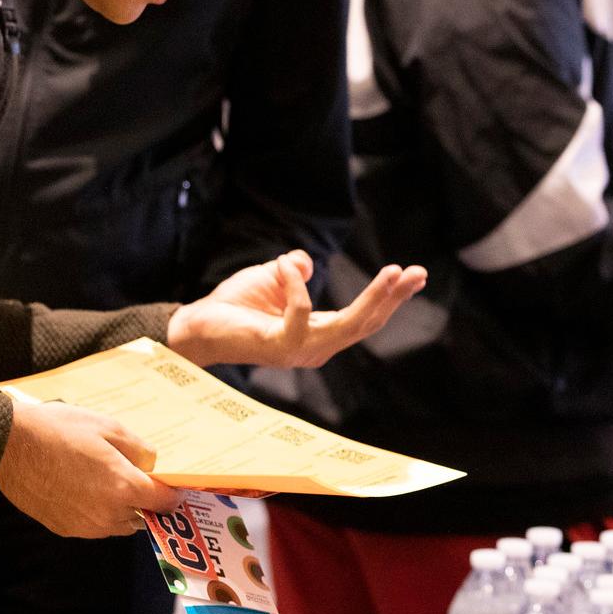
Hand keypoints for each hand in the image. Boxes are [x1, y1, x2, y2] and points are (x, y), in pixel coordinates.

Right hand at [0, 398, 181, 537]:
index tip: (175, 487)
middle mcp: (108, 514)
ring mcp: (84, 525)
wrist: (10, 447)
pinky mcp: (64, 528)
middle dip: (145, 501)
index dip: (173, 493)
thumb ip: (139, 449)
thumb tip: (151, 465)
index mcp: (124, 488)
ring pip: (117, 525)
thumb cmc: (60, 431)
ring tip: (109, 482)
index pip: (164, 502)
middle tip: (139, 480)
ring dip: (122, 509)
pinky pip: (93, 526)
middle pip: (142, 516)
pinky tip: (84, 489)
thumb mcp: (109, 427)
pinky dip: (97, 513)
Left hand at [166, 250, 426, 368]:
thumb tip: (307, 263)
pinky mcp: (277, 346)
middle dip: (393, 298)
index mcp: (321, 333)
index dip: (391, 298)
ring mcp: (299, 350)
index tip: (416, 274)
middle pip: (366, 324)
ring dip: (373, 298)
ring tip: (392, 271)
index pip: (365, 318)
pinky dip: (297, 289)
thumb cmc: (236, 305)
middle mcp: (316, 347)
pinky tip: (287, 267)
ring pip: (347, 325)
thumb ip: (295, 271)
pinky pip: (301, 316)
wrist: (196, 325)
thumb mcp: (273, 278)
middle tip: (415, 272)